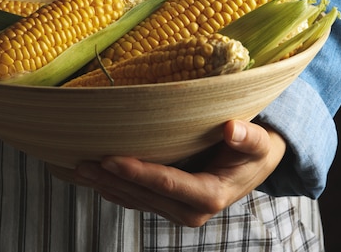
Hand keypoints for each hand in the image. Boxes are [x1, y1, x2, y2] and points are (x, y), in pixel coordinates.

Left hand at [73, 120, 285, 226]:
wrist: (255, 168)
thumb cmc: (255, 151)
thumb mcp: (260, 143)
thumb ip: (249, 138)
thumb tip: (232, 129)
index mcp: (211, 195)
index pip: (167, 184)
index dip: (137, 172)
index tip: (110, 159)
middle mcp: (192, 211)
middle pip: (144, 195)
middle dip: (111, 180)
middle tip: (82, 163)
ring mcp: (178, 211)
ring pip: (136, 200)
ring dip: (107, 186)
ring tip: (80, 169)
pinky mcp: (168, 206)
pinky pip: (137, 200)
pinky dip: (114, 190)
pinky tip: (95, 179)